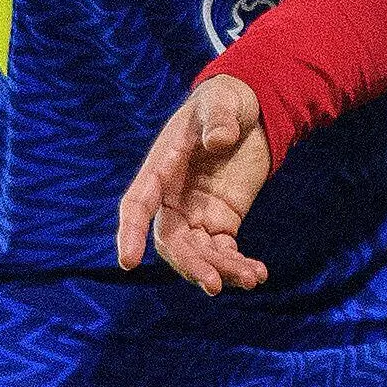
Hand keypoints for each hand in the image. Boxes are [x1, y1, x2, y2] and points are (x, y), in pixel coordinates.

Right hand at [116, 74, 272, 292]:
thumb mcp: (222, 102)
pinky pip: (224, 252)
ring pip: (199, 254)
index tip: (127, 261)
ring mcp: (196, 214)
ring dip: (220, 270)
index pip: (137, 205)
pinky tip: (258, 274)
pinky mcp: (221, 222)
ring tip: (251, 279)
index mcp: (161, 169)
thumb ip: (218, 119)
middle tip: (214, 284)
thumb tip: (219, 140)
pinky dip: (238, 266)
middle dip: (190, 264)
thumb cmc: (224, 102)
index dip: (129, 232)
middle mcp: (172, 199)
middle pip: (172, 242)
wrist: (248, 111)